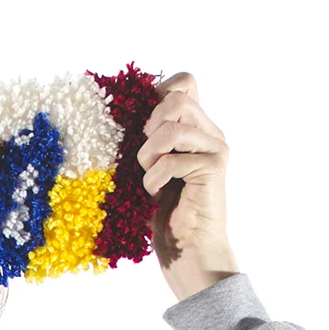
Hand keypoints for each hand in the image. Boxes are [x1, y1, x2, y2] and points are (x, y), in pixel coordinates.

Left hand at [137, 72, 239, 301]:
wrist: (183, 247)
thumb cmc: (157, 209)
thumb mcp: (144, 166)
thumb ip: (143, 137)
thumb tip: (112, 112)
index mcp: (192, 125)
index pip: (183, 82)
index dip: (156, 95)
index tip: (140, 128)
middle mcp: (208, 131)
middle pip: (177, 97)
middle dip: (148, 126)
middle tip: (145, 158)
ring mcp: (215, 147)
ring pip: (172, 126)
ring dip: (148, 154)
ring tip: (148, 177)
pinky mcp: (214, 167)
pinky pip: (172, 160)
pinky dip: (154, 178)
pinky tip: (155, 193)